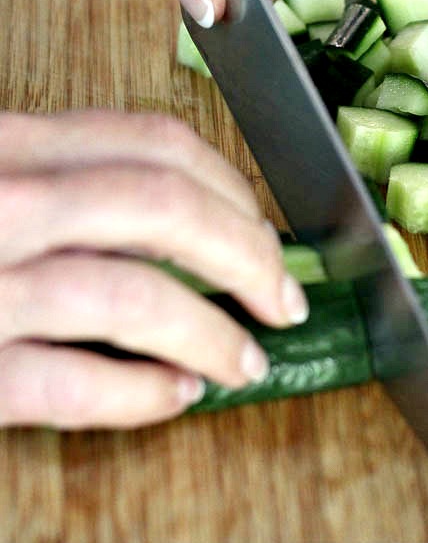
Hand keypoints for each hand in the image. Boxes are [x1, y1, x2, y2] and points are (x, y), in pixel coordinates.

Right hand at [0, 110, 307, 429]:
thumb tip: (187, 215)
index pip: (155, 145)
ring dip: (210, 334)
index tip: (266, 230)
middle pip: (163, 209)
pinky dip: (135, 394)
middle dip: (247, 256)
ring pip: (129, 295)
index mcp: (9, 147)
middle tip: (284, 300)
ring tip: (244, 361)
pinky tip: (174, 397)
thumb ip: (65, 179)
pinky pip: (62, 382)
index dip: (232, 189)